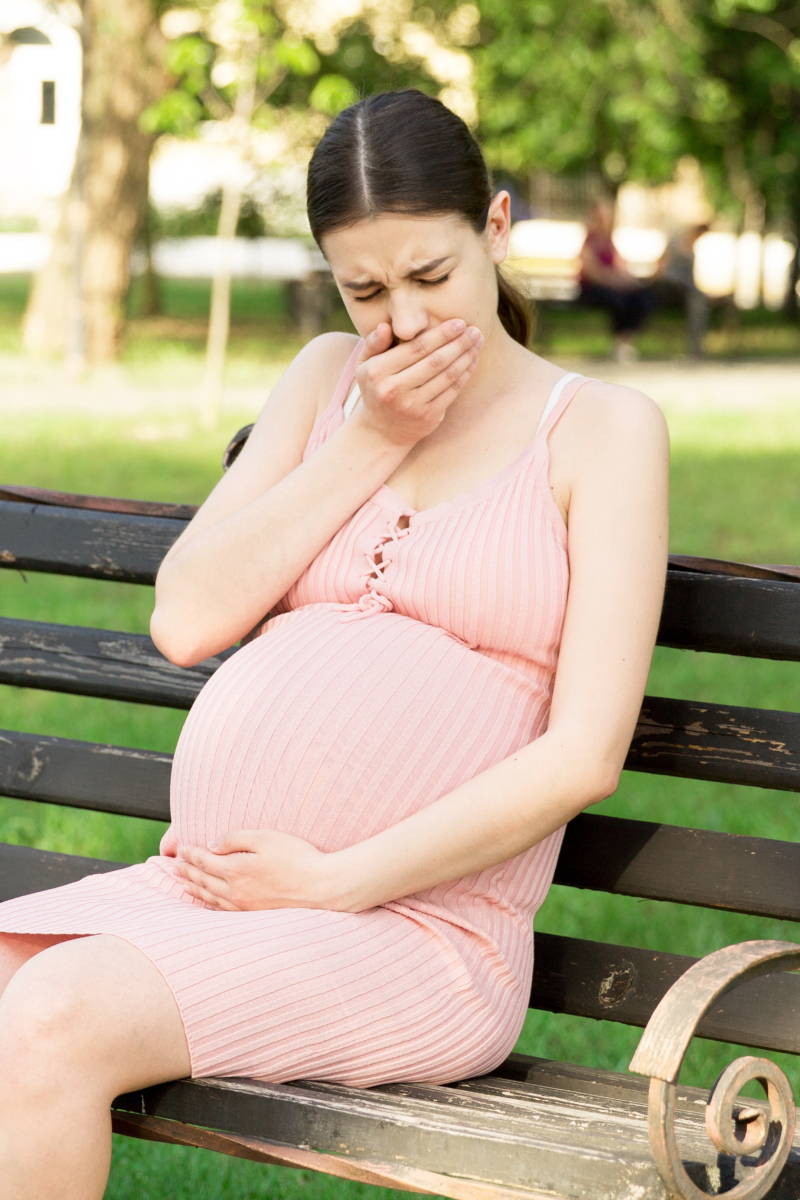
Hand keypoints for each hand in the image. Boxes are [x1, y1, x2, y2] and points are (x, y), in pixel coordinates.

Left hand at [172, 829, 338, 911]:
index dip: (190, 854)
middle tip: (174, 866)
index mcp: (236, 870)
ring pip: (211, 897)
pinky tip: (208, 902)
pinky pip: (223, 910)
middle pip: (204, 881)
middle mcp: (235, 892)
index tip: (180, 849)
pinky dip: (210, 904)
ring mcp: (244, 906)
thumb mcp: (265, 838)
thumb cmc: (297, 858)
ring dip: (195, 888)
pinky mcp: (255, 915)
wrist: (322, 887)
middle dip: (187, 872)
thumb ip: (235, 839)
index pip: (205, 861)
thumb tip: (211, 845)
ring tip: (183, 883)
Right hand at [354, 319, 484, 447]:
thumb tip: (386, 326)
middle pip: (435, 361)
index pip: (415, 348)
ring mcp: (412, 405)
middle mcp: (394, 389)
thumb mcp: (364, 366)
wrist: (381, 432)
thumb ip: (374, 344)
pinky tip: (473, 360)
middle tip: (475, 330)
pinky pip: (452, 391)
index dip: (440, 334)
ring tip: (478, 341)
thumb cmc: (375, 389)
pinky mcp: (428, 417)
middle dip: (458, 343)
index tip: (459, 322)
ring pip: (446, 375)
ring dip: (466, 356)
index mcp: (378, 372)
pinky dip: (465, 374)